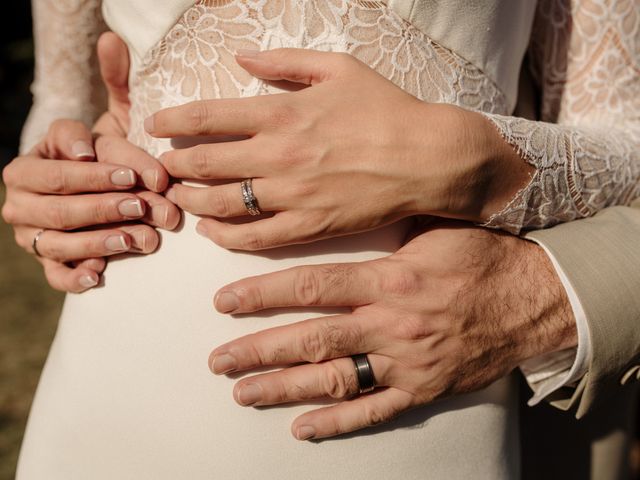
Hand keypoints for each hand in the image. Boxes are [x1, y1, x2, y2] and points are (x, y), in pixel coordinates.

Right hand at [1, 33, 178, 291]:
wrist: (112, 202)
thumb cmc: (117, 159)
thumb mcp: (121, 122)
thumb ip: (118, 85)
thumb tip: (113, 38)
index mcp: (43, 151)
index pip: (63, 149)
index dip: (96, 161)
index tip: (132, 172)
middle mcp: (27, 190)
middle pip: (56, 197)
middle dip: (104, 202)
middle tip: (145, 206)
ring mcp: (32, 227)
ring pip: (55, 235)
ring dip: (98, 238)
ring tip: (140, 240)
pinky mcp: (48, 259)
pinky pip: (53, 273)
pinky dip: (74, 276)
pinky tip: (100, 276)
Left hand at [147, 48, 530, 249]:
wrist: (427, 158)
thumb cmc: (387, 109)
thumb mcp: (339, 67)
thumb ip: (285, 62)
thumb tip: (242, 56)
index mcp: (283, 112)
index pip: (207, 116)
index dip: (173, 120)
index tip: (155, 123)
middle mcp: (279, 155)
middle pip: (204, 163)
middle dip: (174, 164)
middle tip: (164, 165)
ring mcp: (292, 195)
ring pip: (222, 203)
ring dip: (192, 199)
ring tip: (180, 196)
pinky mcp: (309, 227)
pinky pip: (254, 237)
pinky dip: (224, 236)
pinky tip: (212, 230)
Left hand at [208, 222, 575, 439]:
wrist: (534, 299)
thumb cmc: (482, 256)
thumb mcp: (433, 227)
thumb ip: (383, 224)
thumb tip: (336, 202)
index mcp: (389, 279)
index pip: (311, 287)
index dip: (262, 294)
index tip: (223, 301)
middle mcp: (391, 323)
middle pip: (311, 339)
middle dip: (259, 350)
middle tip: (218, 360)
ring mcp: (406, 361)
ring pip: (333, 378)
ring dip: (283, 388)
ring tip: (242, 393)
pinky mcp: (423, 389)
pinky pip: (374, 411)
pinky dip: (337, 422)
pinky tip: (302, 429)